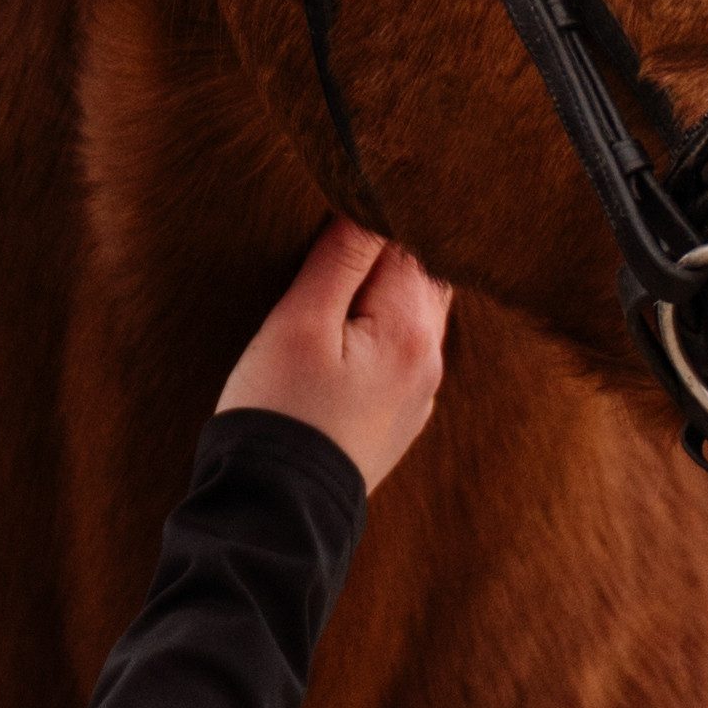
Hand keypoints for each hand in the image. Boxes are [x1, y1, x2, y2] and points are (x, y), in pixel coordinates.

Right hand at [216, 217, 451, 493]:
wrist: (277, 511)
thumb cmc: (279, 412)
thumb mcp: (299, 323)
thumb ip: (340, 259)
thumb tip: (369, 202)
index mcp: (410, 328)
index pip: (407, 239)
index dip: (374, 212)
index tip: (342, 195)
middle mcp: (430, 359)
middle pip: (423, 274)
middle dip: (389, 248)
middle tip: (342, 228)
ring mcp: (419, 393)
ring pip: (417, 314)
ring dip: (387, 290)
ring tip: (342, 275)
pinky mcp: (399, 418)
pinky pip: (403, 354)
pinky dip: (383, 331)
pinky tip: (348, 333)